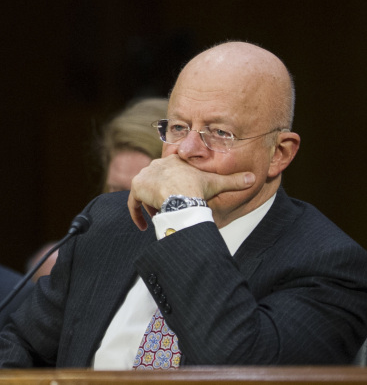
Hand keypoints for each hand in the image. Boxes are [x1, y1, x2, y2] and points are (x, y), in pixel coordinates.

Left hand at [127, 154, 254, 229]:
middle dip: (162, 195)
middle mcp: (157, 164)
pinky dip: (136, 214)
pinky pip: (133, 202)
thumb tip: (253, 178)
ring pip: (146, 192)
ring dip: (151, 205)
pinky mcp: (136, 187)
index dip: (174, 185)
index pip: (171, 171)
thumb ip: (234, 181)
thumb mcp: (218, 183)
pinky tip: (143, 226)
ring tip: (162, 218)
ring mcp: (145, 175)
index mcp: (174, 160)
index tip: (178, 197)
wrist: (180, 194)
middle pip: (157, 182)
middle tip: (170, 209)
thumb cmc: (198, 188)